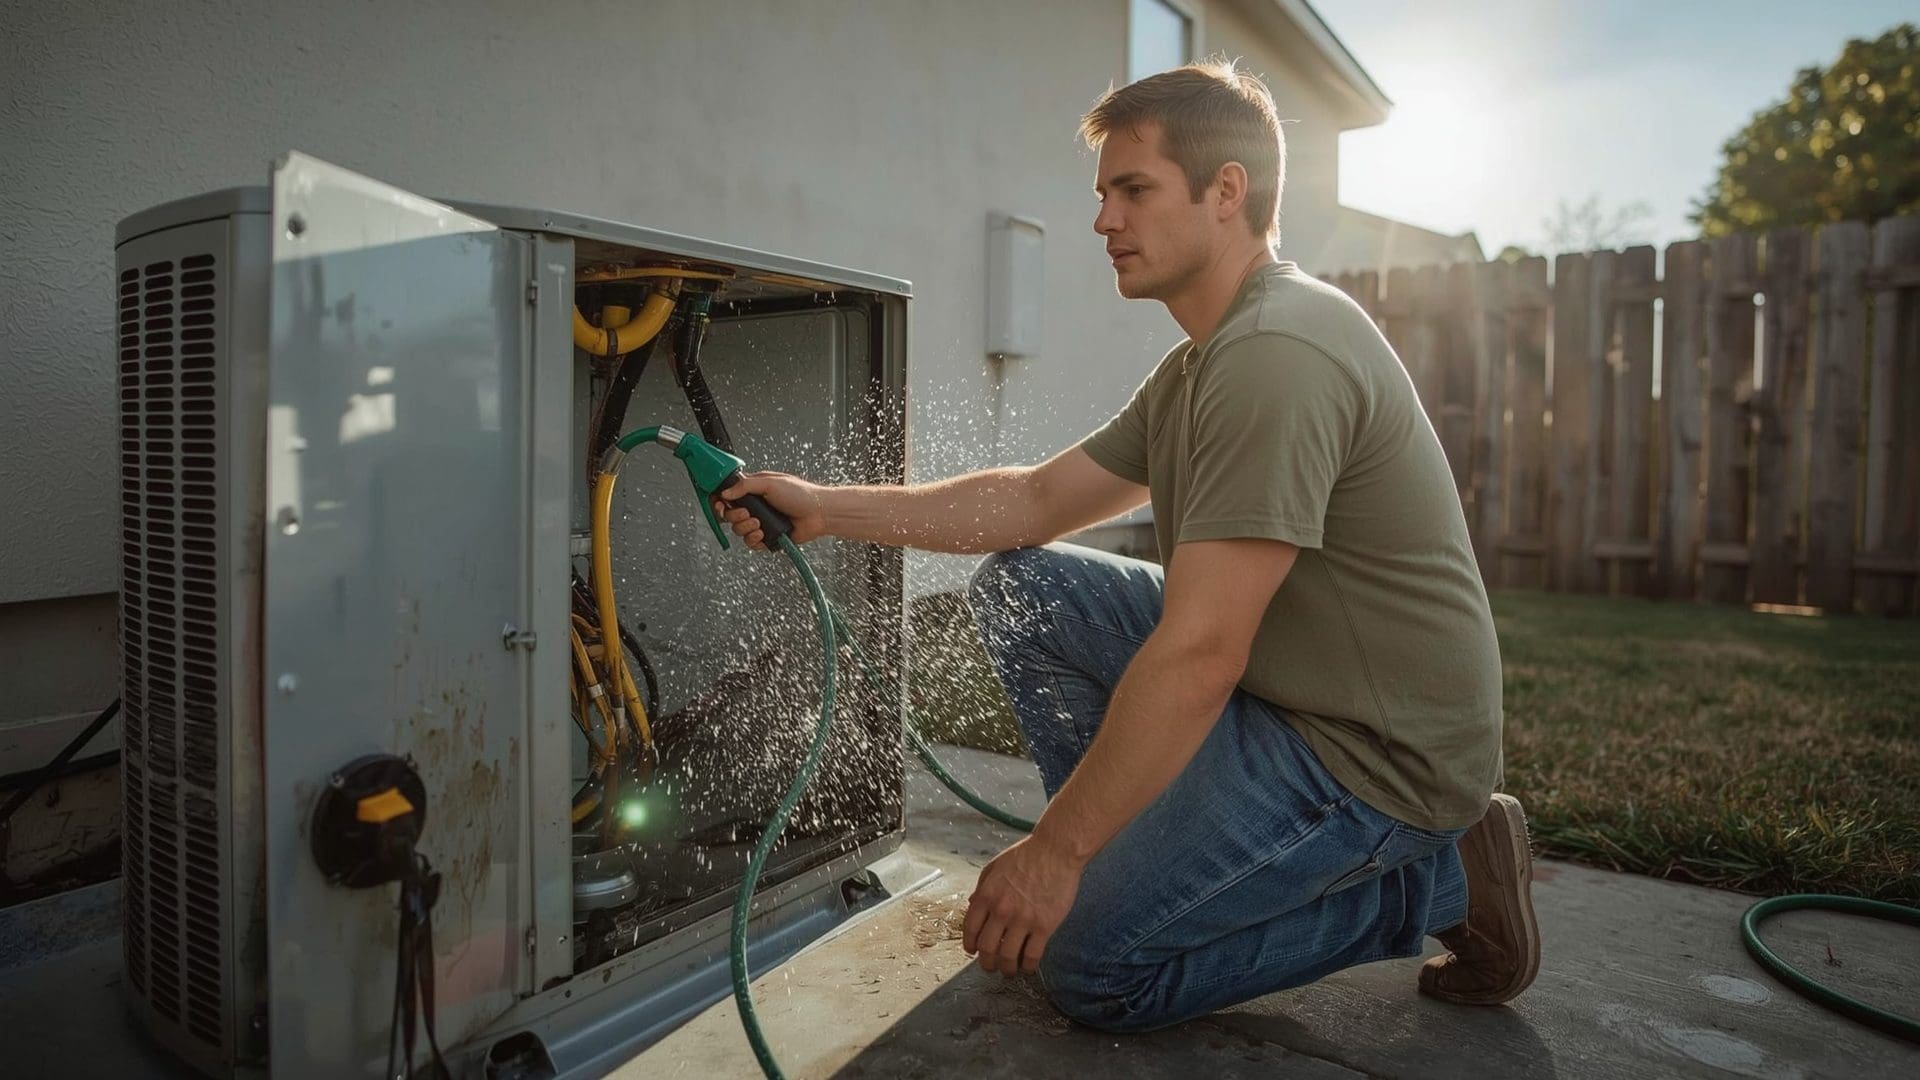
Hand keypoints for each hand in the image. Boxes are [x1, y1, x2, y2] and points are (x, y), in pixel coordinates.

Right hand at [712, 471, 828, 549]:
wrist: (819, 513)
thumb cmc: (800, 494)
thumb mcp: (770, 483)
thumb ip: (745, 486)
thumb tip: (725, 493)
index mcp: (754, 491)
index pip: (728, 496)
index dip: (719, 501)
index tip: (718, 504)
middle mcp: (755, 507)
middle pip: (729, 515)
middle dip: (734, 516)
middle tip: (747, 514)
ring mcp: (761, 523)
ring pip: (739, 530)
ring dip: (746, 528)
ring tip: (760, 524)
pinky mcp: (768, 537)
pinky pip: (751, 543)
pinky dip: (753, 540)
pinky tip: (763, 534)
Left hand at [963, 834, 1083, 976]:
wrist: (1055, 851)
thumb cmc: (1027, 855)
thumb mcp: (994, 867)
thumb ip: (981, 888)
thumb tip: (972, 905)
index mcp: (986, 896)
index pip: (970, 930)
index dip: (970, 945)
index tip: (973, 951)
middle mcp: (1001, 910)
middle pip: (986, 948)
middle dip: (986, 963)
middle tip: (990, 967)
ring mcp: (1023, 920)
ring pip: (1007, 957)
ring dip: (1006, 969)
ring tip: (1009, 971)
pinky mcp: (1044, 926)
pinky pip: (1032, 955)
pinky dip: (1028, 966)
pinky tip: (1028, 966)